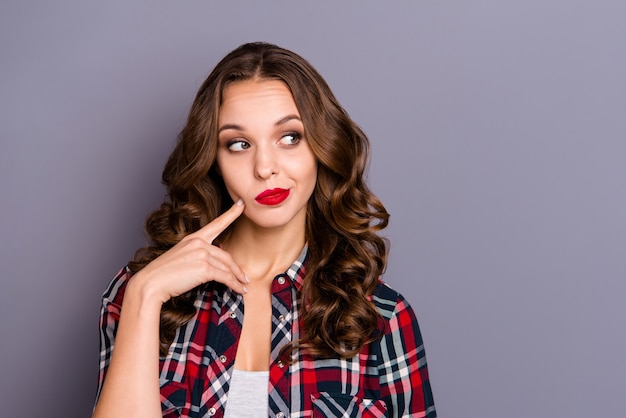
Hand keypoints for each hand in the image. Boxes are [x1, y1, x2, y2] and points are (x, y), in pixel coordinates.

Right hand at [130, 200, 247, 303]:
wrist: (150, 284)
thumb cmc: (163, 275)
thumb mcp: (181, 258)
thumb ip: (198, 256)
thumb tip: (215, 264)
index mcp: (193, 238)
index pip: (216, 224)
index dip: (231, 213)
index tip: (241, 203)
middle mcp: (199, 243)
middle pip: (226, 256)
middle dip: (237, 269)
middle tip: (244, 278)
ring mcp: (202, 254)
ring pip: (227, 268)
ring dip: (237, 279)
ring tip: (243, 286)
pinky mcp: (205, 268)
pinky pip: (226, 277)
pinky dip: (235, 285)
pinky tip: (240, 290)